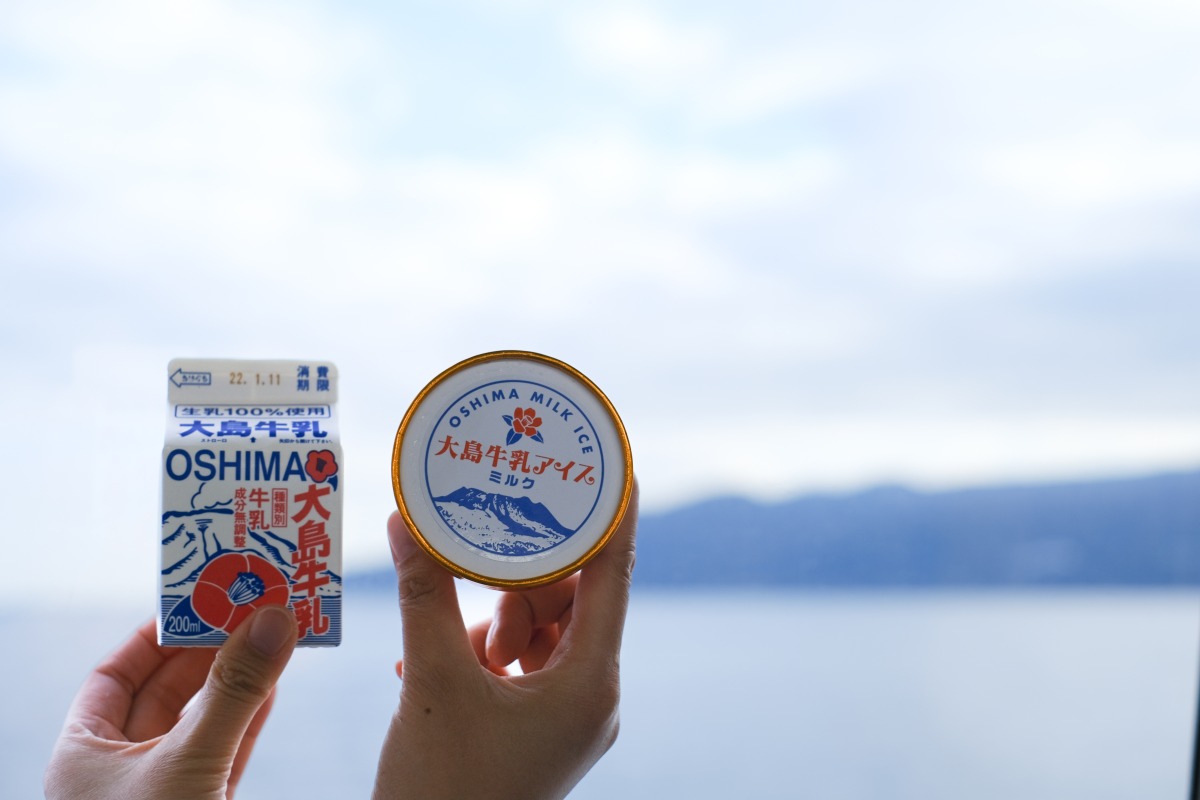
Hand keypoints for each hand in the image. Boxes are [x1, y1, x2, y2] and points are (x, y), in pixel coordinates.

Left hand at [45, 605, 297, 799]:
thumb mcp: (189, 762)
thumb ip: (232, 691)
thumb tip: (273, 620)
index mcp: (85, 756)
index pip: (114, 676)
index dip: (154, 636)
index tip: (198, 602)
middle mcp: (119, 771)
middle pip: (164, 693)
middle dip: (207, 651)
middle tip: (247, 610)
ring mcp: (163, 791)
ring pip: (201, 722)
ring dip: (236, 681)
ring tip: (269, 637)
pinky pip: (225, 752)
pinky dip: (248, 719)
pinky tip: (272, 686)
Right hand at [373, 481, 638, 799]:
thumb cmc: (441, 789)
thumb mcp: (430, 680)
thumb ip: (424, 594)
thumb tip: (404, 520)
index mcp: (590, 682)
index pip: (614, 576)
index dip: (615, 515)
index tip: (616, 463)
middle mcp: (590, 695)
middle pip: (571, 600)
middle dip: (520, 575)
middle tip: (476, 553)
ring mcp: (565, 715)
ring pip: (540, 630)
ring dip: (493, 617)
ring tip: (446, 630)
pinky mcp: (536, 728)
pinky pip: (520, 663)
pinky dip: (481, 648)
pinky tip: (433, 652)